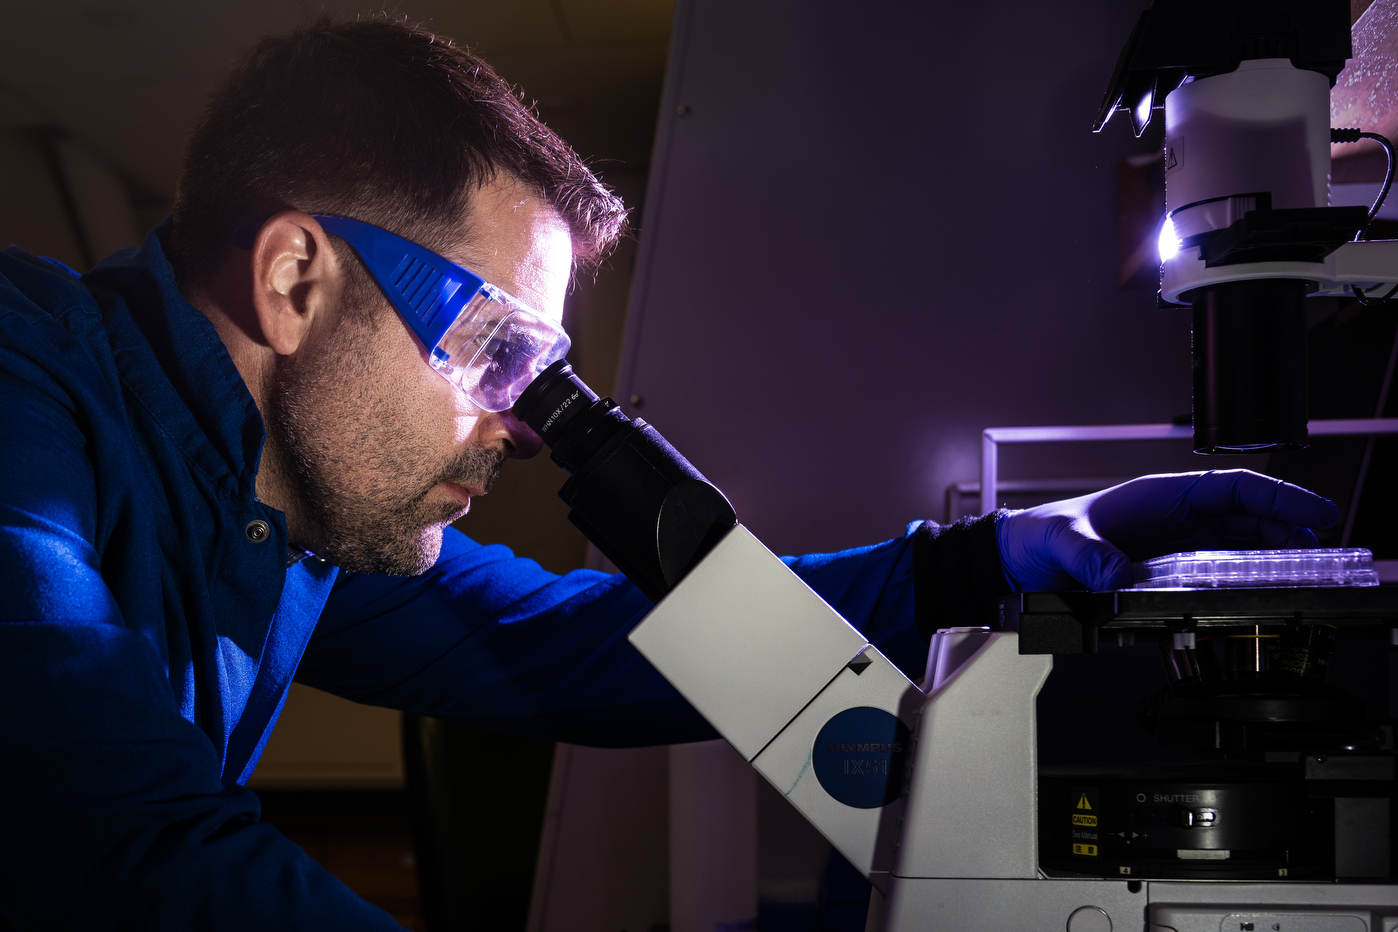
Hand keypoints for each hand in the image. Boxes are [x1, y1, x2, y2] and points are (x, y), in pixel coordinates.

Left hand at [995, 469, 1340, 590]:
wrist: (1020, 560)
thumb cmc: (1039, 537)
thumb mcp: (1059, 542)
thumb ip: (1085, 555)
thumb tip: (1113, 574)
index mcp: (1158, 497)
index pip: (1232, 489)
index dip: (1279, 497)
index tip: (1314, 512)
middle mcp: (1174, 517)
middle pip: (1249, 515)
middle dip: (1290, 528)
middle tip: (1323, 553)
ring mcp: (1174, 543)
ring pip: (1241, 541)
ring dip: (1274, 552)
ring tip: (1306, 571)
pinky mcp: (1167, 569)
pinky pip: (1219, 568)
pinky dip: (1246, 575)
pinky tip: (1264, 590)